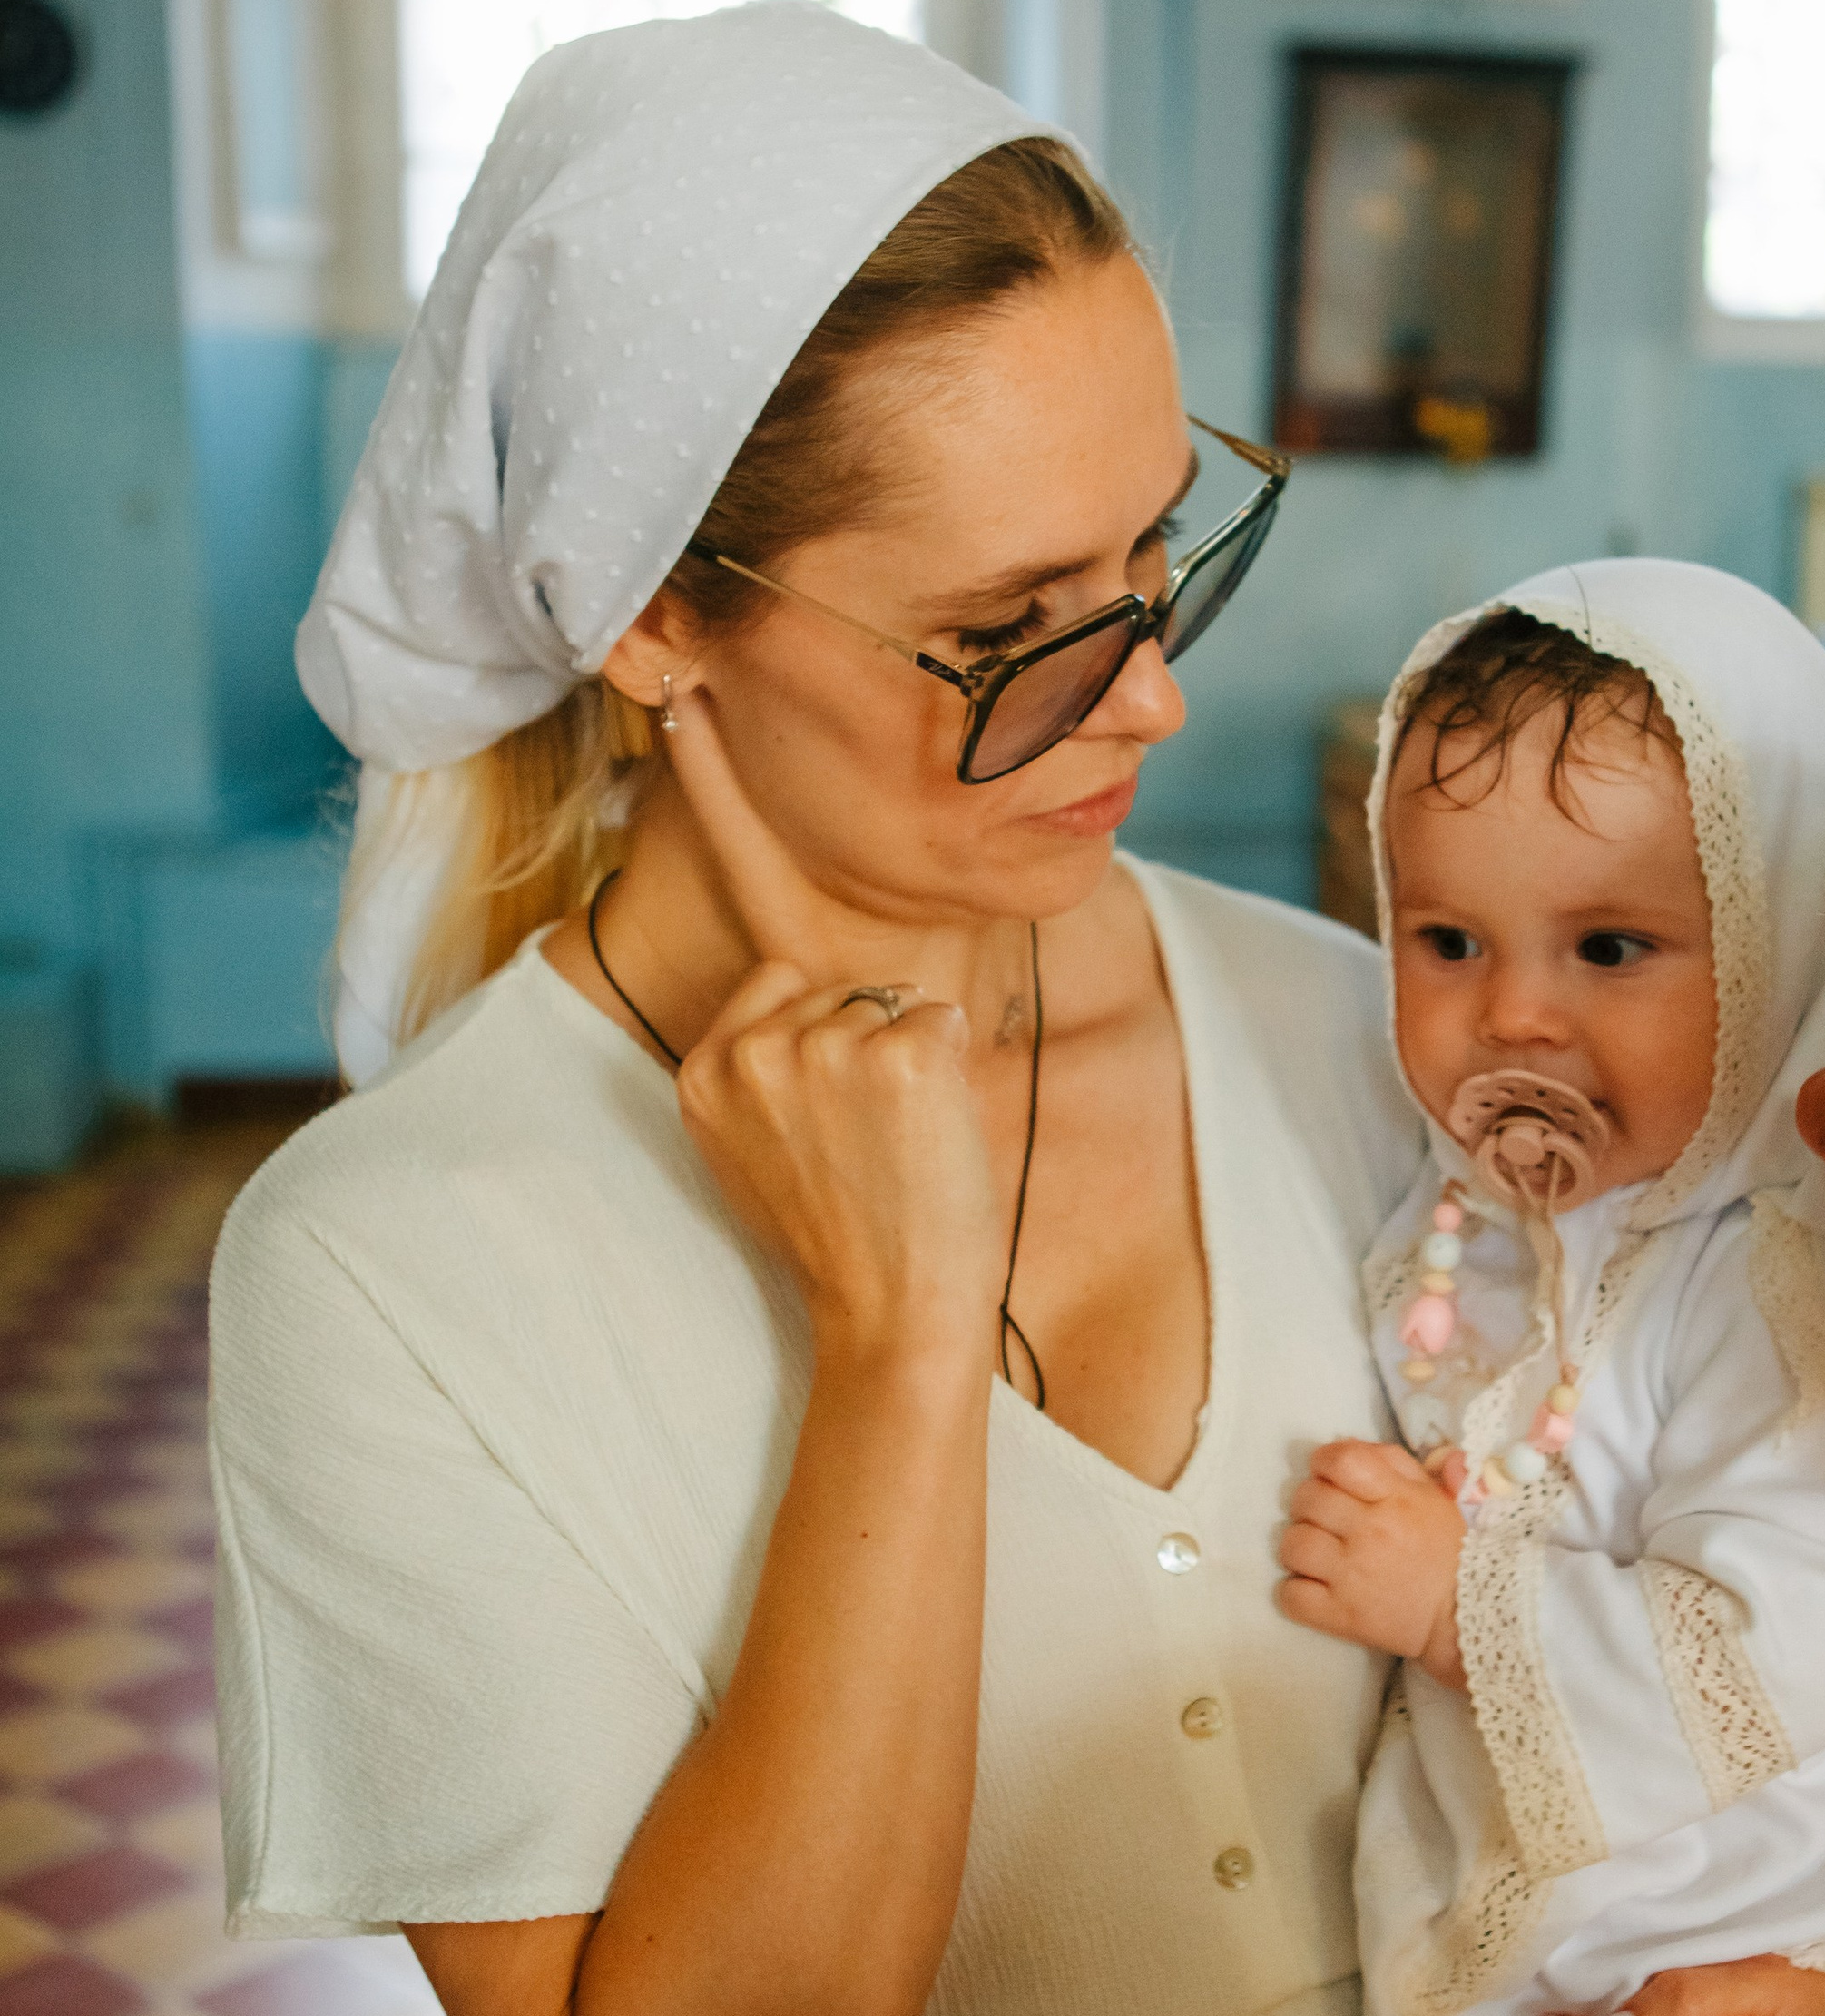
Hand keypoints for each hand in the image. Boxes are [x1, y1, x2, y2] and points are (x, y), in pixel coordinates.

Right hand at [663, 693, 1005, 1360]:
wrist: (892, 1320)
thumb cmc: (851, 1231)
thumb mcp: (779, 1138)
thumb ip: (777, 1052)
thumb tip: (810, 971)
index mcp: (709, 1063)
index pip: (737, 909)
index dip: (717, 791)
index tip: (683, 695)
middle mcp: (749, 1045)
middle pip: (841, 974)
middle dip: (872, 1038)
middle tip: (868, 1146)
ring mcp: (820, 1047)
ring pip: (894, 998)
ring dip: (912, 1065)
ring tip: (892, 1153)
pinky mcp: (896, 1054)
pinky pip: (940, 1024)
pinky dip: (950, 1076)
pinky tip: (924, 1141)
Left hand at [1279, 1441, 1466, 1688]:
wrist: (1462, 1616)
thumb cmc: (1443, 1550)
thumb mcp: (1431, 1494)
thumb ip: (1389, 1461)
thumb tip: (1343, 1445)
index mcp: (1397, 1498)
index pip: (1340, 1460)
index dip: (1324, 1462)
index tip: (1329, 1475)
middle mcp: (1372, 1533)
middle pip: (1307, 1499)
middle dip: (1311, 1504)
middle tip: (1328, 1519)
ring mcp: (1353, 1576)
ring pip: (1293, 1544)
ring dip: (1300, 1546)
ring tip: (1320, 1554)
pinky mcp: (1341, 1615)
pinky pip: (1291, 1595)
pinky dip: (1295, 1592)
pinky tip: (1315, 1586)